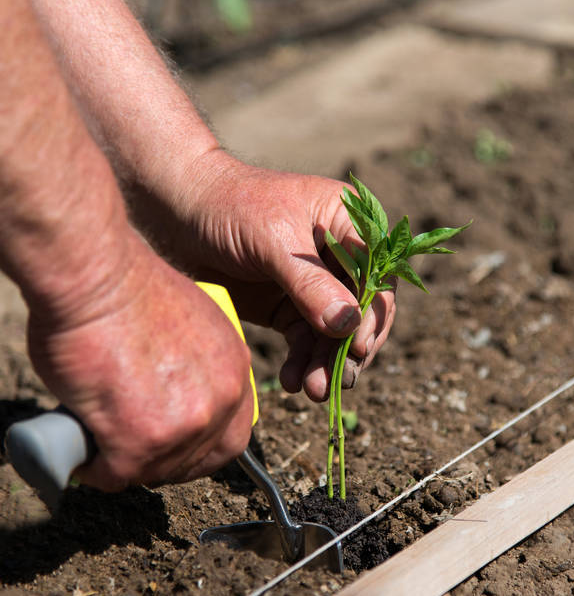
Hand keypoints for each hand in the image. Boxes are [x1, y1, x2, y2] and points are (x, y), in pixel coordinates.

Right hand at [27, 235, 253, 490]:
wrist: (94, 277)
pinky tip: (82, 453)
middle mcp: (219, 400)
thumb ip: (194, 364)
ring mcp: (184, 425)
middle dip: (165, 462)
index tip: (174, 448)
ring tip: (101, 442)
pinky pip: (115, 475)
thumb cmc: (126, 287)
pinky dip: (93, 468)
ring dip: (127, 463)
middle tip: (133, 452)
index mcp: (234, 368)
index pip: (232, 433)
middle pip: (199, 461)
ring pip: (156, 471)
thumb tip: (168, 391)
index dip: (200, 447)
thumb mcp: (190, 323)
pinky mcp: (141, 442)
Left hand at [159, 151, 396, 401]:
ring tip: (312, 390)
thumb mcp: (272, 240)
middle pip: (361, 310)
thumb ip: (310, 284)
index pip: (377, 275)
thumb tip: (347, 326)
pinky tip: (292, 381)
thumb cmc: (227, 205)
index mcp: (348, 223)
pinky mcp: (286, 307)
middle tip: (339, 381)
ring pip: (334, 333)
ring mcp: (313, 284)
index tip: (358, 346)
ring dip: (326, 363)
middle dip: (350, 347)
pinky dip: (302, 363)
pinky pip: (305, 341)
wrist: (174, 211)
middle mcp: (338, 255)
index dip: (372, 313)